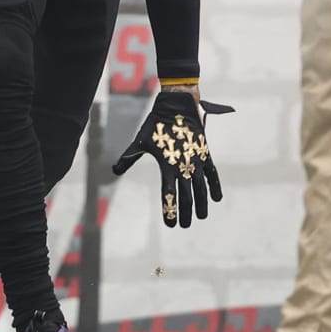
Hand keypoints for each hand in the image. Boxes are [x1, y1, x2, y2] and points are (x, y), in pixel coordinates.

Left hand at [114, 89, 230, 227]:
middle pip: (186, 196)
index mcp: (166, 165)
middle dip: (184, 212)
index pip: (168, 194)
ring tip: (201, 216)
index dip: (169, 210)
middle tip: (184, 225)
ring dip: (201, 204)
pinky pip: (212, 174)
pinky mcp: (205, 154)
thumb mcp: (140, 142)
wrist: (176, 106)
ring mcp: (196, 160)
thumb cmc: (155, 125)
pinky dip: (215, 186)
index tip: (170, 224)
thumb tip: (114, 170)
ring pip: (201, 188)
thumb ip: (129, 159)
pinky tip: (216, 199)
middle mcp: (183, 166)